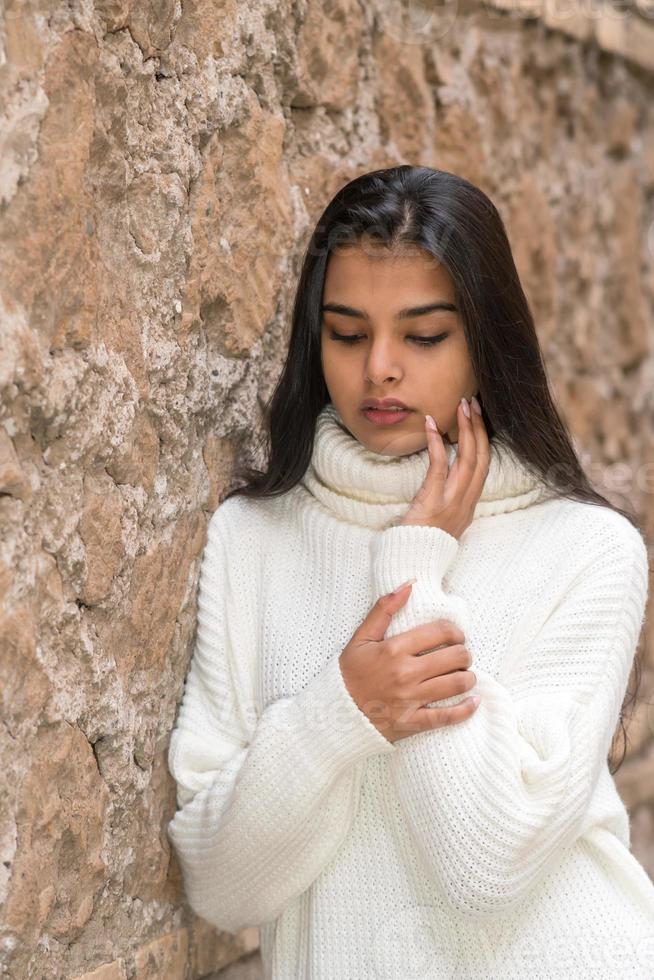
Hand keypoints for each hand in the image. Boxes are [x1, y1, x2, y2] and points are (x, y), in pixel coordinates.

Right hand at [339, 581, 478, 743]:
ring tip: (464, 674)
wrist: (336, 713)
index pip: (441, 632)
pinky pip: (448, 717)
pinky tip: (473, 701)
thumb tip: (410, 585)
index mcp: (394, 649)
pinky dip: (466, 709)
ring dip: (468, 677)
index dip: (455, 631)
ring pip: (457, 684)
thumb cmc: (350, 673)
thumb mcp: (362, 637)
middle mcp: (405, 673)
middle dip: (464, 653)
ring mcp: (410, 699)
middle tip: (460, 655)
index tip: (455, 636)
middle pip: (455, 657)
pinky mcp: (413, 722)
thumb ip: (384, 609)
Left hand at [400, 396, 489, 538]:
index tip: (479, 418)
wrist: (412, 562)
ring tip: (461, 406)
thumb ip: (447, 500)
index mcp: (469, 505)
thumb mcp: (442, 521)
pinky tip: (430, 424)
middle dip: (479, 428)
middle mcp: (465, 502)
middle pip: (482, 458)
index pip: (485, 466)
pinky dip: (437, 443)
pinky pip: (439, 466)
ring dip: (466, 429)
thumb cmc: (421, 542)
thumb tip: (443, 476)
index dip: (485, 440)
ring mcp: (452, 502)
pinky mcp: (433, 501)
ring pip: (468, 459)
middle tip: (473, 403)